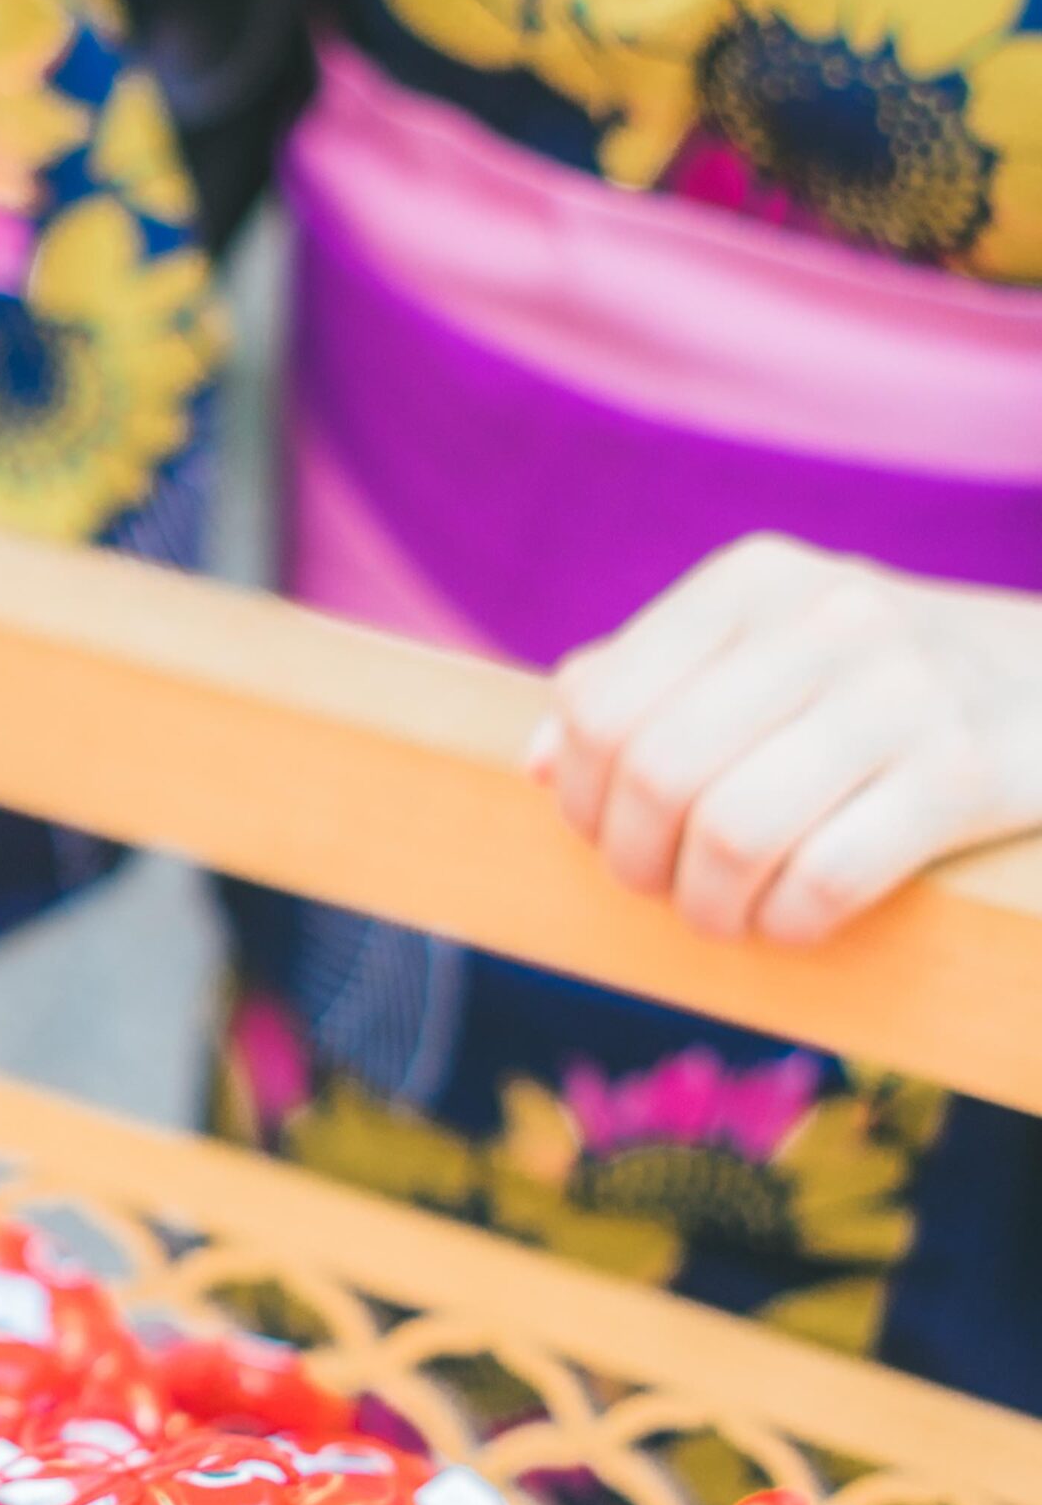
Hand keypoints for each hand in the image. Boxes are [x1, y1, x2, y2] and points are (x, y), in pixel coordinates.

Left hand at [530, 535, 1041, 944]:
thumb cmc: (881, 679)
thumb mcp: (767, 643)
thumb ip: (648, 683)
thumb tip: (534, 760)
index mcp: (755, 579)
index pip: (600, 704)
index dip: (578, 795)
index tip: (606, 831)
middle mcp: (827, 616)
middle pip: (657, 776)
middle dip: (635, 861)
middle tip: (662, 887)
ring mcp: (906, 690)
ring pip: (731, 833)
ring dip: (707, 906)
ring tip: (724, 915)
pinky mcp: (970, 774)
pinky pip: (825, 879)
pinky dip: (785, 925)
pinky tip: (792, 922)